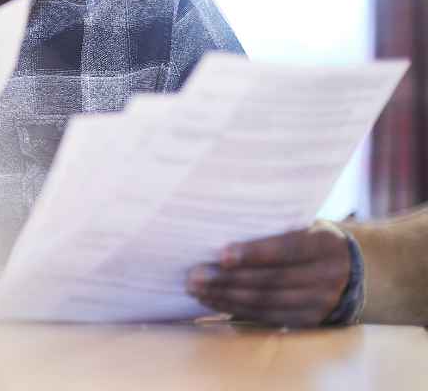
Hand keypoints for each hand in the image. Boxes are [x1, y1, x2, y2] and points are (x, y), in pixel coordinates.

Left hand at [185, 223, 351, 326]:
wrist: (351, 268)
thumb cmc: (309, 238)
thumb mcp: (303, 225)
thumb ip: (273, 228)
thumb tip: (221, 227)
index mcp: (325, 244)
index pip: (287, 249)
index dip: (255, 253)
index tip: (222, 254)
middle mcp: (327, 275)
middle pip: (271, 280)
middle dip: (229, 278)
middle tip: (195, 274)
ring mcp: (320, 302)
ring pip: (266, 302)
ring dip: (226, 296)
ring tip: (197, 288)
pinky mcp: (309, 320)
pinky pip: (267, 317)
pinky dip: (236, 309)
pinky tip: (213, 300)